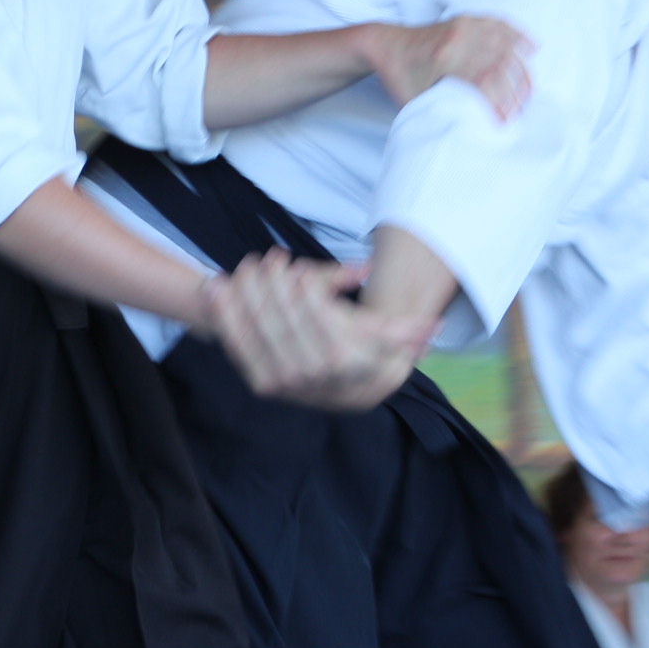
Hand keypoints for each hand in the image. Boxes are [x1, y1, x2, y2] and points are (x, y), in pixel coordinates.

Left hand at [209, 248, 436, 411]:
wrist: (332, 390)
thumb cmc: (359, 353)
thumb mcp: (383, 340)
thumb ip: (403, 329)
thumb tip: (432, 326)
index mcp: (343, 363)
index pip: (317, 317)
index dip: (304, 289)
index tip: (296, 267)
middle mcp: (311, 377)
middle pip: (285, 320)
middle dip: (273, 284)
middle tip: (270, 257)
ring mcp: (283, 383)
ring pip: (259, 328)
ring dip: (247, 292)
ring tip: (246, 266)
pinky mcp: (261, 383)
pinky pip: (239, 342)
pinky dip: (224, 313)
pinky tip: (216, 286)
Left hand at [364, 15, 535, 120]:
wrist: (385, 44)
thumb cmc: (399, 77)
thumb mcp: (415, 101)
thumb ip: (441, 109)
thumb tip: (467, 127)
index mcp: (444, 57)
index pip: (484, 81)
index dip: (499, 103)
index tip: (505, 122)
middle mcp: (458, 37)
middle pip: (500, 63)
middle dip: (515, 90)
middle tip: (522, 111)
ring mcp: (464, 25)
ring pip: (505, 44)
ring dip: (521, 68)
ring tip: (530, 90)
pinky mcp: (466, 20)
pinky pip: (500, 25)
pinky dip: (518, 36)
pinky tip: (531, 49)